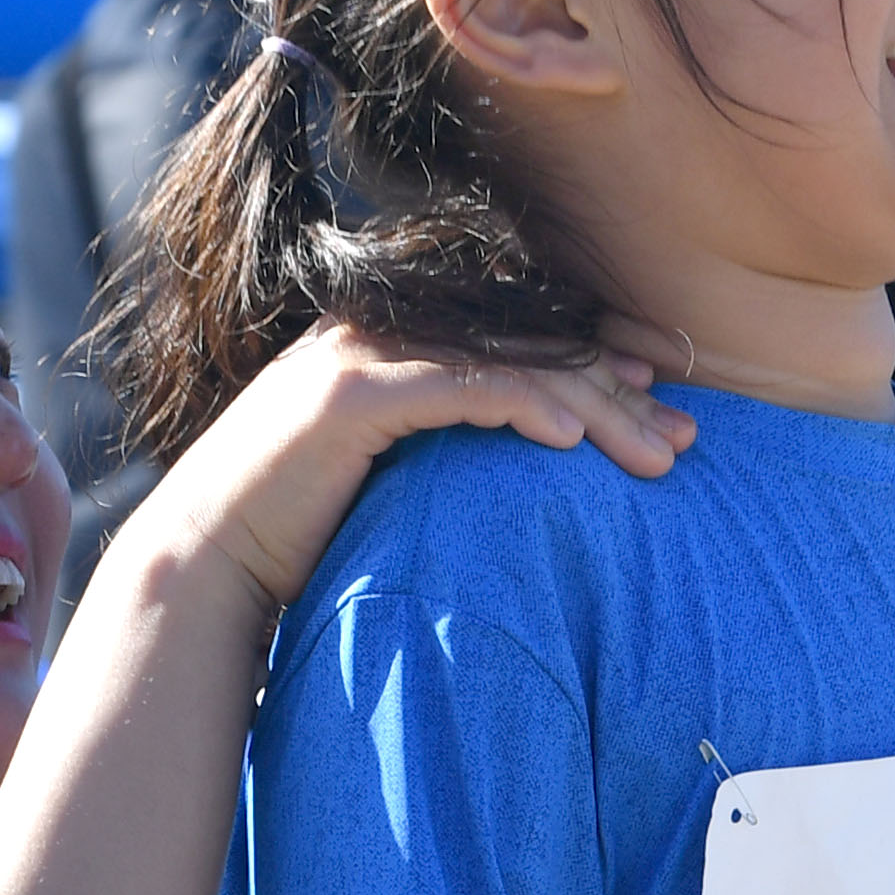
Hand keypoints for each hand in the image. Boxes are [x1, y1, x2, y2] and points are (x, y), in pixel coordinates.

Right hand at [140, 320, 694, 625]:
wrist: (205, 564)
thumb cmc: (300, 537)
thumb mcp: (392, 481)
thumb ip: (451, 453)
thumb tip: (531, 472)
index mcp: (397, 340)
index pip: (520, 334)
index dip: (600, 360)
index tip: (664, 401)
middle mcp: (382, 330)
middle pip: (530, 344)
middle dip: (619, 389)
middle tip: (688, 439)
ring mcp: (364, 355)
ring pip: (511, 364)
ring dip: (596, 410)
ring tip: (657, 455)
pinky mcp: (352, 395)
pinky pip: (461, 389)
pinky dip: (525, 408)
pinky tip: (575, 441)